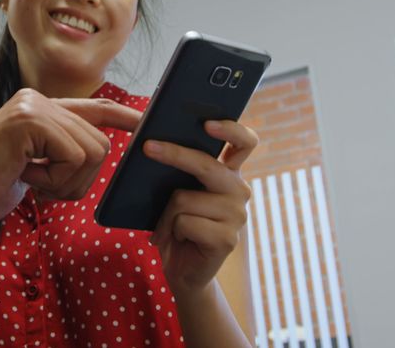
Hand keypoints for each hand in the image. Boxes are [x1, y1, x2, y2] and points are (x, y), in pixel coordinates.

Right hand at [0, 89, 140, 234]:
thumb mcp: (27, 169)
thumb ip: (56, 154)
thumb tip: (96, 152)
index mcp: (38, 110)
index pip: (93, 108)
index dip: (122, 117)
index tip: (146, 123)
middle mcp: (37, 100)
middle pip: (100, 144)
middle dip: (76, 180)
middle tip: (36, 183)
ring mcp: (33, 107)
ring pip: (92, 152)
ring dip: (63, 183)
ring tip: (25, 178)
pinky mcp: (29, 121)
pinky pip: (74, 158)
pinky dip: (53, 182)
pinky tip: (21, 176)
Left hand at [145, 119, 258, 296]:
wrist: (183, 271)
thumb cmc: (177, 226)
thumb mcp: (179, 193)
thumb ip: (180, 171)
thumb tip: (156, 144)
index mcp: (230, 174)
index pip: (245, 143)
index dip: (230, 129)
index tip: (208, 122)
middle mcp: (239, 191)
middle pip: (207, 165)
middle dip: (175, 154)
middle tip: (148, 147)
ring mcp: (237, 216)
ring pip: (184, 197)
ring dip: (165, 214)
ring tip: (166, 227)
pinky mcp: (227, 239)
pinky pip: (184, 222)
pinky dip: (169, 231)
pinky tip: (176, 241)